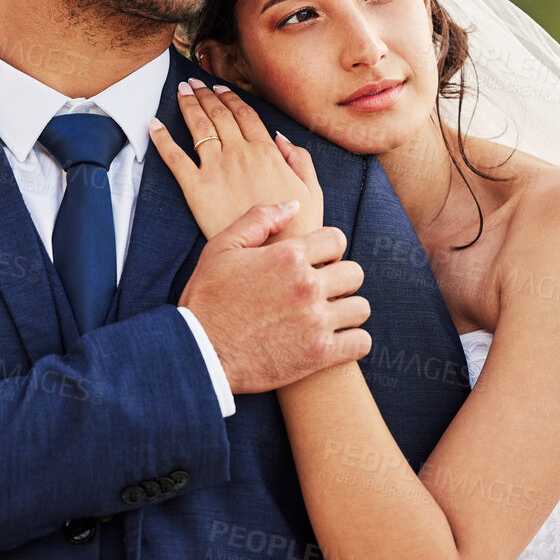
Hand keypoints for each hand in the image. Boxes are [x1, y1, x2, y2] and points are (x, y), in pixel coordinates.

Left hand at [148, 79, 323, 241]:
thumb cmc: (298, 227)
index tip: (218, 89)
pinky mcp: (196, 189)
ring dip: (188, 106)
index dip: (229, 98)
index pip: (244, 114)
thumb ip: (300, 159)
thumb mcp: (312, 190)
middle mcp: (239, 153)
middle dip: (204, 95)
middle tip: (193, 84)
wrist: (275, 253)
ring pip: (198, 128)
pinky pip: (175, 158)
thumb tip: (280, 137)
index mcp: (267, 151)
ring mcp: (216, 169)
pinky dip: (162, 139)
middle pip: (218, 115)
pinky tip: (153, 125)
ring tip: (181, 91)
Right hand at [180, 201, 369, 392]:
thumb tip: (294, 205)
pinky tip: (336, 342)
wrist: (198, 353)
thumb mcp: (222, 249)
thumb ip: (259, 219)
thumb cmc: (206, 299)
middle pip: (355, 273)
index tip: (316, 264)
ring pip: (361, 308)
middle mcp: (307, 285)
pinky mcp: (319, 354)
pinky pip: (361, 342)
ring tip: (328, 318)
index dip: (328, 250)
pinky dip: (353, 342)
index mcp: (287, 256)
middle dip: (341, 280)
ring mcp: (315, 321)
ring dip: (347, 312)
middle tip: (322, 293)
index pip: (337, 240)